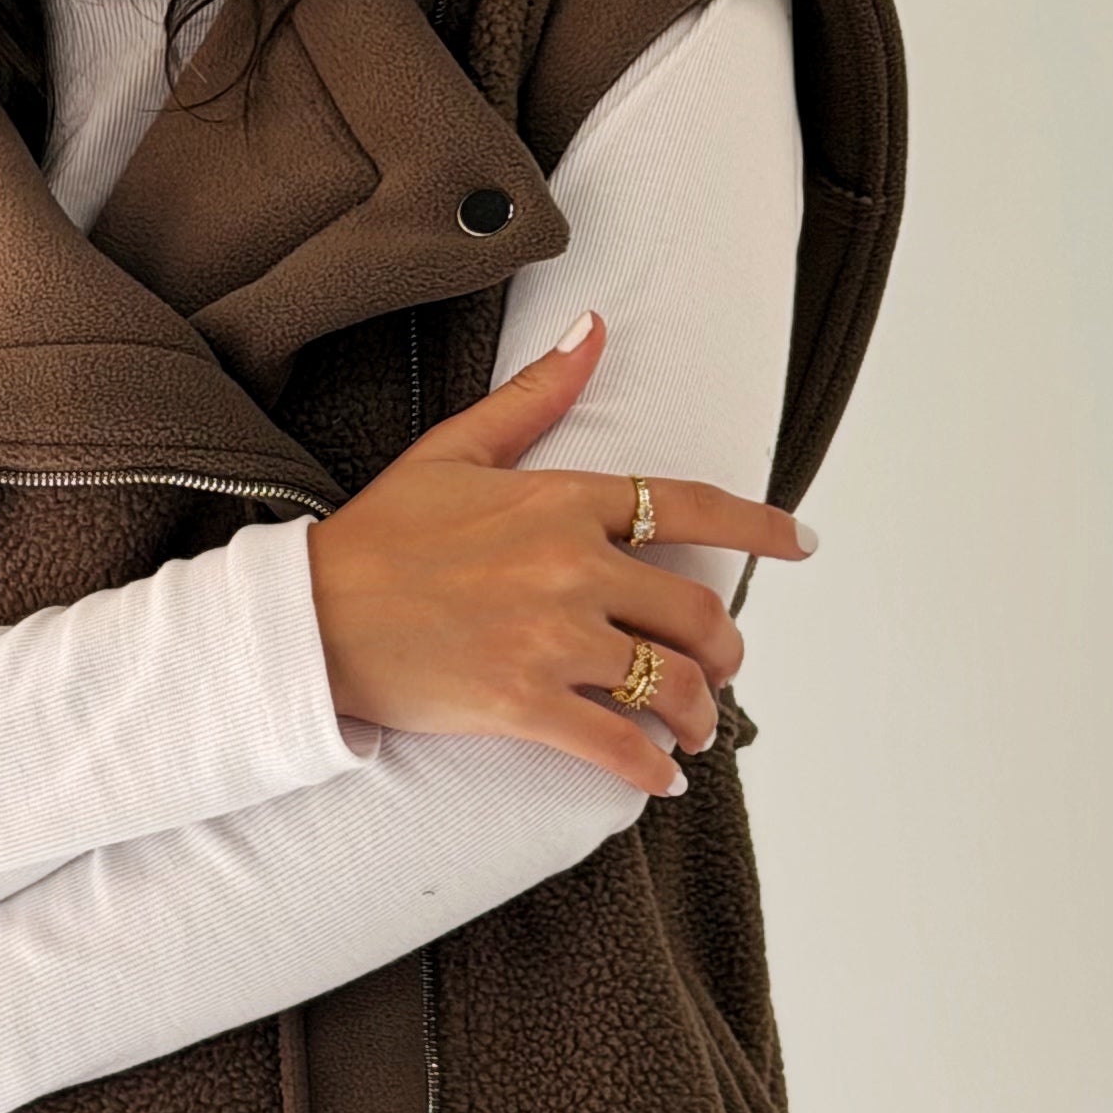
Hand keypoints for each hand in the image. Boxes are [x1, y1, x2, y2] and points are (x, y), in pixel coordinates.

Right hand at [302, 309, 815, 796]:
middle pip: (697, 613)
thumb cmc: (377, 536)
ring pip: (671, 685)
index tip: (804, 545)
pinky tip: (659, 782)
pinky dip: (650, 772)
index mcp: (562, 499)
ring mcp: (551, 638)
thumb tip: (594, 330)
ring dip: (697, 715)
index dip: (762, 527)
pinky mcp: (524, 703)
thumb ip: (536, 397)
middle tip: (717, 671)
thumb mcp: (453, 450)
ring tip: (691, 729)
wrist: (309, 619)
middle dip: (722, 652)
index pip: (690, 507)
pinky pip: (618, 746)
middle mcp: (572, 566)